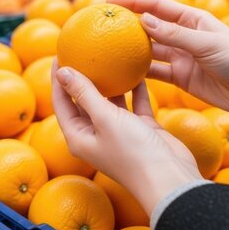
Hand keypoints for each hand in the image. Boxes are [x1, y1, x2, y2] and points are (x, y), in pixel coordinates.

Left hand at [52, 62, 202, 215]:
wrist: (169, 178)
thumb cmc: (132, 151)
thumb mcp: (104, 118)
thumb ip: (84, 93)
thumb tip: (62, 71)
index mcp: (79, 136)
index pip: (62, 103)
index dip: (59, 79)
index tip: (60, 54)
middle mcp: (96, 134)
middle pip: (83, 101)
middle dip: (83, 77)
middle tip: (83, 51)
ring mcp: (118, 132)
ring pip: (110, 102)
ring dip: (110, 82)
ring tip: (108, 57)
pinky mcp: (140, 129)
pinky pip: (134, 104)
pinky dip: (135, 90)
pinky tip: (137, 70)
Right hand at [108, 0, 228, 134]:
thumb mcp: (207, 44)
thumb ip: (175, 34)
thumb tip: (143, 20)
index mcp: (192, 19)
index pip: (157, 6)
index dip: (133, 2)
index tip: (109, 2)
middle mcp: (184, 36)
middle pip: (149, 27)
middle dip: (127, 26)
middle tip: (101, 27)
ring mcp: (182, 57)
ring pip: (150, 51)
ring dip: (131, 51)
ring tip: (106, 52)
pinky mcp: (182, 78)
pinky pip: (156, 73)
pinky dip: (140, 73)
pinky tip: (122, 74)